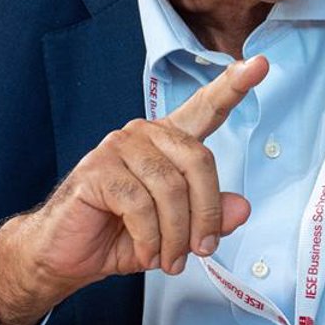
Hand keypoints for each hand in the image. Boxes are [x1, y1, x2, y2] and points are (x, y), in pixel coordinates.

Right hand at [0, 56, 268, 324]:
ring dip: (176, 235)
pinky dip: (149, 238)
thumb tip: (242, 207)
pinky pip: (140, 205)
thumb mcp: (176, 232)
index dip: (233, 86)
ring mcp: (118, 148)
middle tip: (202, 250)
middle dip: (206, 213)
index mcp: (167, 142)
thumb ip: (209, 217)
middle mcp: (144, 135)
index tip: (259, 64)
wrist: (65, 255)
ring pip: (170, 188)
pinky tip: (145, 253)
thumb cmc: (119, 236)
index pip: (205, 108)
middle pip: (198, 161)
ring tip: (171, 260)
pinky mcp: (98, 171)